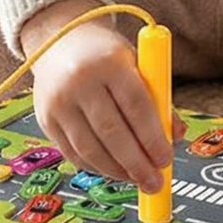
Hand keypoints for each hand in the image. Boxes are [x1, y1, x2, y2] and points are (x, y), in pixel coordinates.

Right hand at [20, 0, 182, 191]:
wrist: (61, 41)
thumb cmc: (107, 56)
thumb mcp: (137, 64)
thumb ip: (158, 99)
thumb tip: (177, 136)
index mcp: (110, 62)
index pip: (136, 105)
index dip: (153, 137)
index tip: (166, 158)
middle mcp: (80, 81)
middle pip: (112, 132)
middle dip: (136, 163)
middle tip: (155, 181)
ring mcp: (59, 102)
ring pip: (90, 148)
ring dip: (117, 171)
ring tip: (137, 180)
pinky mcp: (46, 120)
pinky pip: (73, 153)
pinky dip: (96, 168)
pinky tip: (113, 171)